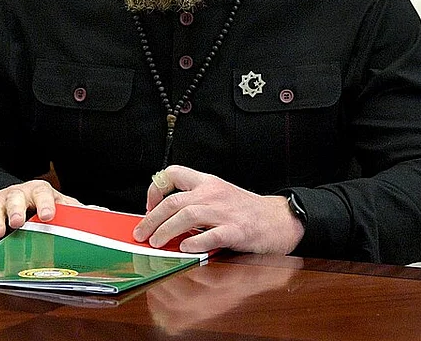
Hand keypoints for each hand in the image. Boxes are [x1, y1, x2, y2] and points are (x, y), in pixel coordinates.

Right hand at [0, 180, 83, 244]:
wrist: (14, 198)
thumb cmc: (40, 205)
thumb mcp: (59, 205)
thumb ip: (76, 211)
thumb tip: (102, 213)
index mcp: (38, 191)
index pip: (42, 192)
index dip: (45, 203)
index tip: (48, 216)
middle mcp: (17, 194)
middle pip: (15, 197)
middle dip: (16, 209)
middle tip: (17, 222)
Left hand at [132, 165, 303, 254]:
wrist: (278, 219)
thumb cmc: (245, 210)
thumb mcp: (218, 195)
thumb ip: (194, 200)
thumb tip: (162, 216)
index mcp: (207, 182)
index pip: (173, 173)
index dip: (155, 189)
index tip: (148, 207)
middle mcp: (213, 193)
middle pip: (173, 201)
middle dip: (152, 219)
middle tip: (142, 233)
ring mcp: (224, 211)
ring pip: (186, 215)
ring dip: (166, 230)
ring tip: (156, 243)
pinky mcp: (236, 230)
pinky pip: (211, 235)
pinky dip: (195, 241)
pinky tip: (185, 248)